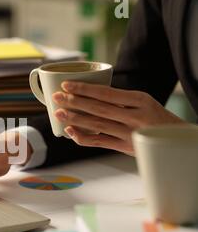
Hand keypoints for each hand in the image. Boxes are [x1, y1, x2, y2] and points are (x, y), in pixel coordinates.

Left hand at [51, 81, 185, 154]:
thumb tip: (88, 94)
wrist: (175, 139)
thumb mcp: (143, 102)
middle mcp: (135, 116)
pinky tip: (70, 131)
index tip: (66, 84)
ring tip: (59, 113)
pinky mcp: (125, 147)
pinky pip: (100, 142)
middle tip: (57, 97)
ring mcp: (130, 133)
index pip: (107, 93)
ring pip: (97, 125)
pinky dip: (83, 137)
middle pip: (99, 108)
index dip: (84, 89)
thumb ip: (120, 100)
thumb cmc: (155, 118)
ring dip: (75, 119)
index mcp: (140, 100)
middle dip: (75, 102)